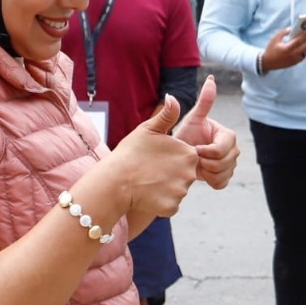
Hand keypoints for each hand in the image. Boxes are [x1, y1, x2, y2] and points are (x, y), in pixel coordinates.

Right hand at [106, 96, 198, 216]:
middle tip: (151, 172)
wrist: (114, 181)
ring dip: (166, 189)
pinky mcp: (172, 207)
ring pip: (177, 190)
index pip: (187, 158)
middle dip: (171, 175)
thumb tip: (173, 97)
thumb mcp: (148, 129)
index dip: (170, 159)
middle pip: (184, 175)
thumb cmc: (129, 153)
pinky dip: (161, 202)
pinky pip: (170, 205)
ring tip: (148, 183)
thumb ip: (167, 115)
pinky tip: (148, 195)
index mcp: (189, 153)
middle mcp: (190, 173)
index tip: (155, 159)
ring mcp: (182, 192)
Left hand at [174, 75, 239, 188]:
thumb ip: (204, 101)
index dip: (210, 151)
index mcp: (228, 135)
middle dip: (207, 162)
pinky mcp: (226, 177)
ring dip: (207, 171)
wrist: (178, 155)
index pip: (224, 147)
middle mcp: (234, 149)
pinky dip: (209, 180)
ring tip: (197, 163)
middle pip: (226, 162)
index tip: (195, 149)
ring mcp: (232, 164)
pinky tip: (201, 173)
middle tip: (194, 156)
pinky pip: (221, 183)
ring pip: (224, 173)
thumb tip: (211, 78)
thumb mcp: (193, 118)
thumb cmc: (186, 134)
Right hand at [260, 25, 305, 71]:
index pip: (299, 41)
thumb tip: (292, 29)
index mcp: (287, 49)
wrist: (268, 63)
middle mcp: (292, 55)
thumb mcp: (275, 38)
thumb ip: (283, 32)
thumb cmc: (271, 49)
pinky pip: (303, 56)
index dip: (305, 35)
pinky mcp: (295, 63)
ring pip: (305, 52)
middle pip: (305, 46)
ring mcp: (294, 60)